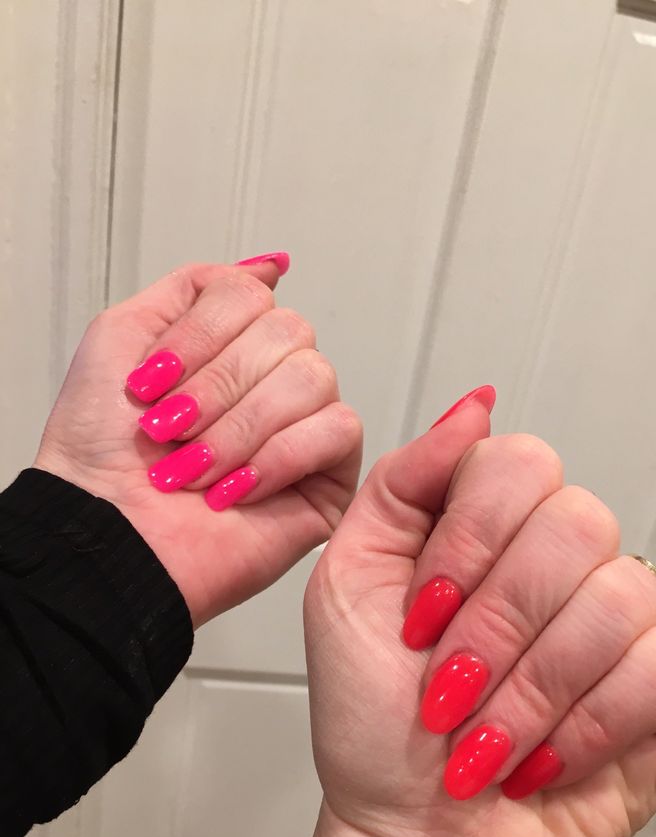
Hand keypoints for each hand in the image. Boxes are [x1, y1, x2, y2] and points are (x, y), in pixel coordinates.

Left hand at [35, 260, 361, 625]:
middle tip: (172, 430)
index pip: (251, 295)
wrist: (107, 535)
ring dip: (240, 427)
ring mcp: (305, 427)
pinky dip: (278, 457)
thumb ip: (194, 288)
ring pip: (314, 378)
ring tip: (195, 470)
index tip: (152, 382)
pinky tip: (236, 491)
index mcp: (231, 348)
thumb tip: (271, 266)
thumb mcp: (123, 336)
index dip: (200, 335)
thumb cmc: (101, 452)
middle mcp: (273, 381)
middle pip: (288, 331)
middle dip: (217, 385)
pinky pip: (338, 430)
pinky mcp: (329, 477)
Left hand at [285, 389, 655, 836]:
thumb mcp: (347, 587)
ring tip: (485, 736)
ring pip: (616, 600)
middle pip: (572, 525)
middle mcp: (562, 561)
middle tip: (448, 686)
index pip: (518, 464)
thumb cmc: (374, 723)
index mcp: (492, 528)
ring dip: (528, 690)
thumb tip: (475, 406)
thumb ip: (401, 485)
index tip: (421, 614)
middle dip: (492, 627)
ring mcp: (622, 620)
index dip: (467, 542)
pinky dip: (586, 727)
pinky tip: (543, 756)